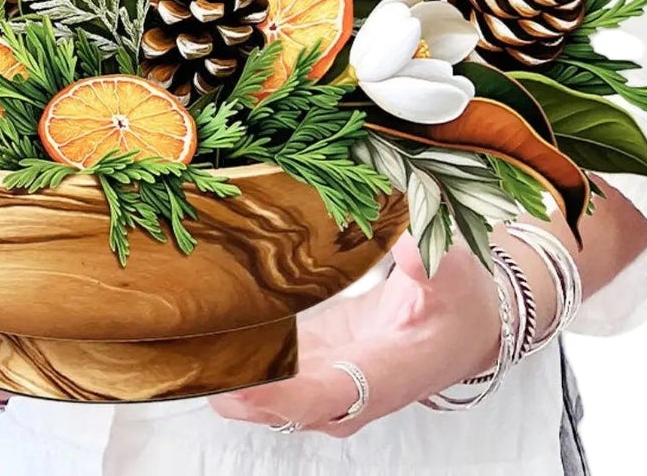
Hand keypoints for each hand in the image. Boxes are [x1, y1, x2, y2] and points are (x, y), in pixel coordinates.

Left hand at [212, 234, 501, 436]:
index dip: (277, 396)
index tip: (236, 385)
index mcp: (382, 374)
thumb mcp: (453, 273)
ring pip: (266, 393)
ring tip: (182, 342)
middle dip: (233, 388)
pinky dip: (237, 357)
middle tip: (188, 357)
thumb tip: (408, 240)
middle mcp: (347, 389)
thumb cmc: (458, 303)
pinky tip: (206, 328)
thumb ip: (428, 261)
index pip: (323, 398)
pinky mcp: (312, 361)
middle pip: (280, 404)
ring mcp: (325, 378)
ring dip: (227, 375)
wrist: (463, 324)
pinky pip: (268, 371)